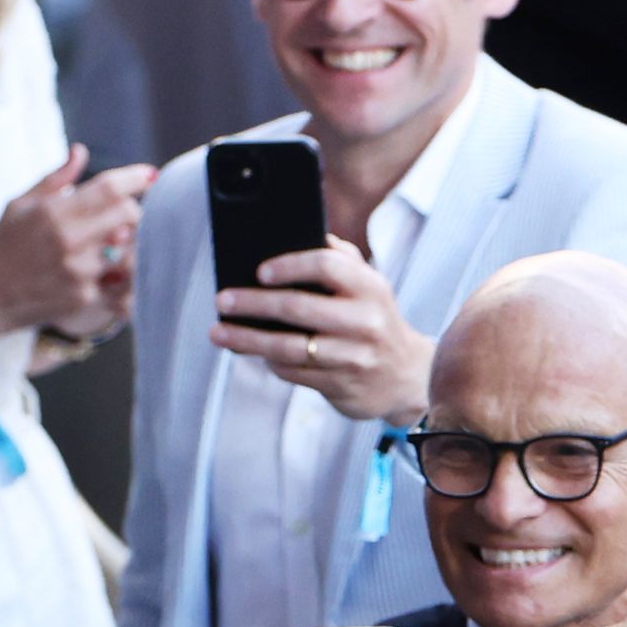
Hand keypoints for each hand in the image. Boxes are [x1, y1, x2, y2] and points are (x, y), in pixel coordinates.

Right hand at [0, 149, 153, 342]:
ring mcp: (78, 271)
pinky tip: (94, 266)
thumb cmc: (2, 247)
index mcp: (52, 213)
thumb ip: (54, 178)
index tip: (149, 175)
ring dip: (121, 240)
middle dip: (132, 209)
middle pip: (127, 214)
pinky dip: (111, 267)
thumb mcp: (18, 205)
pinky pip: (115, 275)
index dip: (135, 178)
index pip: (109, 188)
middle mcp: (68, 241)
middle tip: (123, 211)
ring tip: (104, 241)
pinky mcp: (84, 296)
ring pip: (125, 246)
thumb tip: (80, 151)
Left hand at [210, 241, 436, 422]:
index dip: (289, 265)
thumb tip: (289, 240)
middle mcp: (364, 322)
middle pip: (298, 308)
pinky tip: (251, 350)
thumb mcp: (369, 286)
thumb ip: (339, 260)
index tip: (259, 271)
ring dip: (248, 339)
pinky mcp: (340, 386)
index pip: (326, 265)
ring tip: (219, 332)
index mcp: (371, 288)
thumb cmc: (374, 319)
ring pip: (289, 347)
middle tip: (223, 300)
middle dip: (253, 304)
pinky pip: (293, 372)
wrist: (407, 376)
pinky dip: (269, 360)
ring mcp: (353, 357)